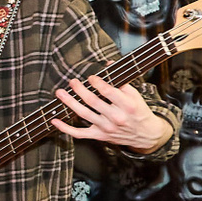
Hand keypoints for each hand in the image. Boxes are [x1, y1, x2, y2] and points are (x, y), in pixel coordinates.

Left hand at [50, 75, 172, 151]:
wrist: (146, 135)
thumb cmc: (139, 111)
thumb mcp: (135, 95)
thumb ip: (121, 81)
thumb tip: (108, 64)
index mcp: (127, 105)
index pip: (109, 92)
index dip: (97, 83)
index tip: (91, 77)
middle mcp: (116, 117)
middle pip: (93, 102)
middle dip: (80, 90)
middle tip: (72, 81)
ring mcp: (106, 128)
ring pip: (84, 114)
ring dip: (69, 102)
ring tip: (60, 93)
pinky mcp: (100, 136)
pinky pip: (80, 134)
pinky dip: (65, 128)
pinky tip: (54, 120)